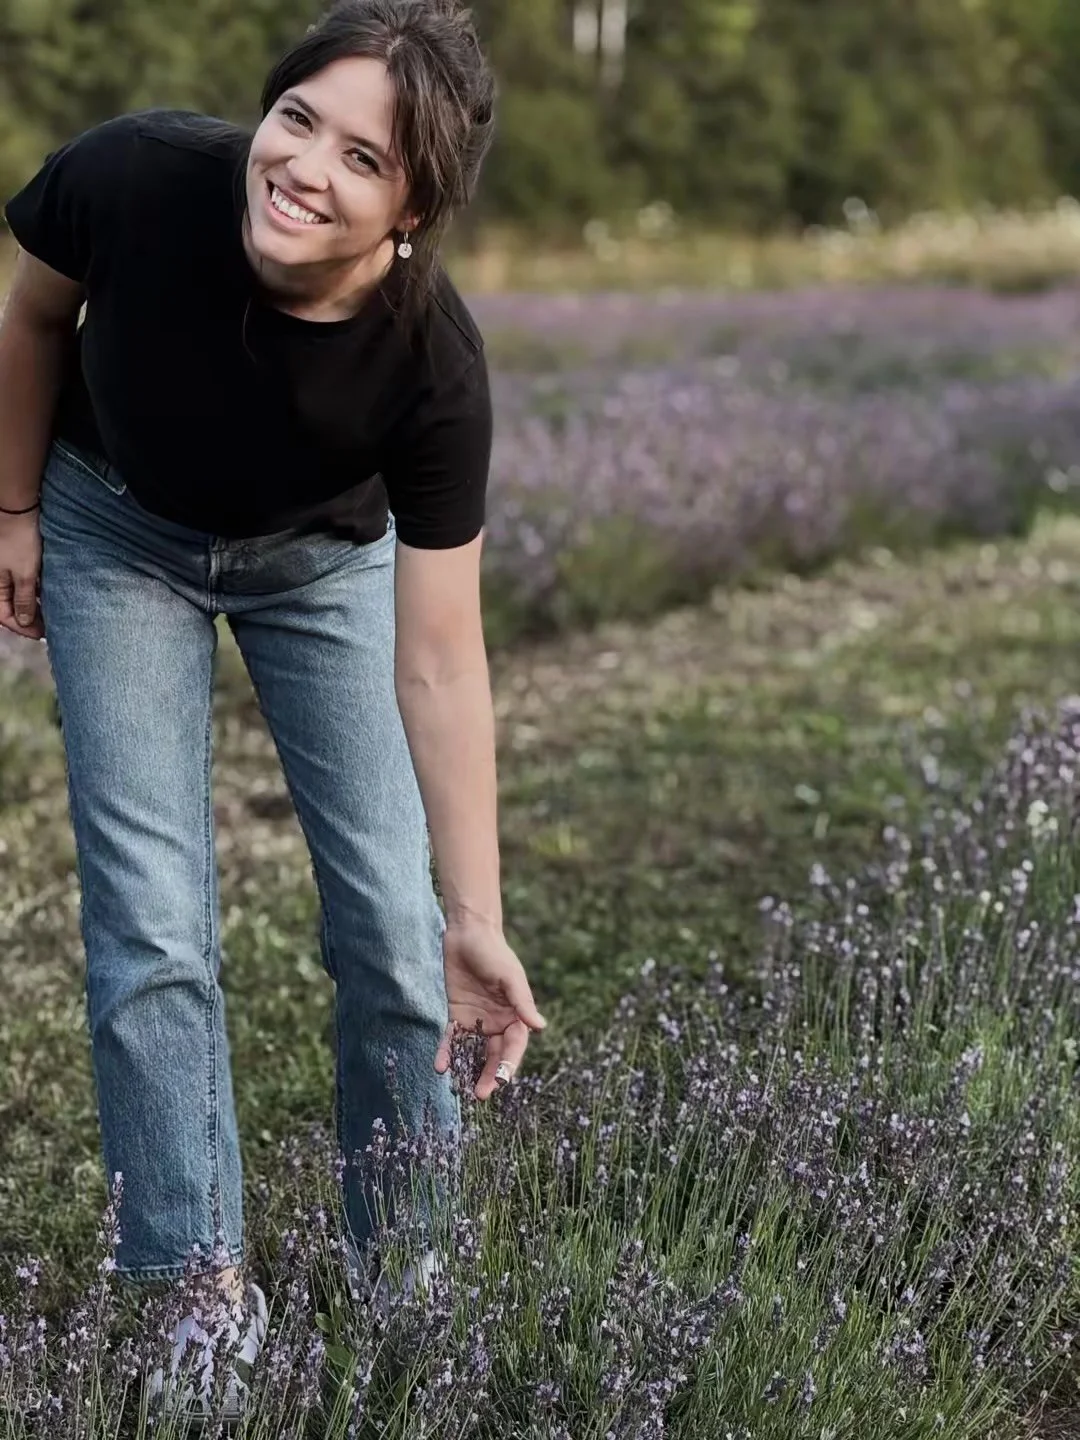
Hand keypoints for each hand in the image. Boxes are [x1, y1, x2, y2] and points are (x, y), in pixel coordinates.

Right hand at [0, 509, 44, 640]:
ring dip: (34, 603)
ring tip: (54, 611)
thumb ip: (24, 599)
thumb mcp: (24, 573)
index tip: (42, 634)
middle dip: (30, 618)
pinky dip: (35, 589)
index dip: (24, 628)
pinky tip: (50, 593)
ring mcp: (4, 570)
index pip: (5, 617)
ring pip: (19, 594)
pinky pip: (23, 581)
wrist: (17, 507)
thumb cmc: (18, 539)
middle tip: (51, 626)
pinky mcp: (15, 560)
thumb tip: (25, 622)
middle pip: (11, 607)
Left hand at [434, 919, 547, 1099]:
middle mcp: (497, 1022)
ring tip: (461, 1090)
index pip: (514, 1046)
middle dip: (489, 1075)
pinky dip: (447, 1053)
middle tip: (481, 1095)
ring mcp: (477, 1021)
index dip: (509, 1064)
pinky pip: (452, 1039)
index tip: (502, 1081)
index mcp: (515, 1014)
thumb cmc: (495, 953)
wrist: (468, 933)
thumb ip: (522, 1003)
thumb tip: (541, 1027)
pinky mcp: (457, 1015)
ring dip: (469, 1070)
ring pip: (474, 1052)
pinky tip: (440, 1067)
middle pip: (495, 1055)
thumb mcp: (509, 977)